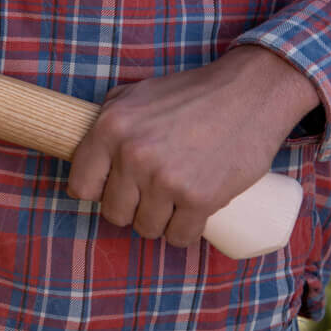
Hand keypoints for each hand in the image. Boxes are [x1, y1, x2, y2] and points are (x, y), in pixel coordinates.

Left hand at [67, 46, 319, 247]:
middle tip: (150, 194)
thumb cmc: (192, 93)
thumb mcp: (138, 92)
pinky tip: (189, 217)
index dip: (97, 191)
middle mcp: (133, 155)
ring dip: (158, 222)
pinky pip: (178, 237)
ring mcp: (166, 180)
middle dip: (130, 208)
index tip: (111, 189)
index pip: (81, 186)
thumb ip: (109, 115)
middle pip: (114, 214)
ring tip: (172, 202)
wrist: (250, 93)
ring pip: (146, 229)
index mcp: (110, 128)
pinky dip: (184, 232)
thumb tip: (86, 146)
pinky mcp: (200, 198)